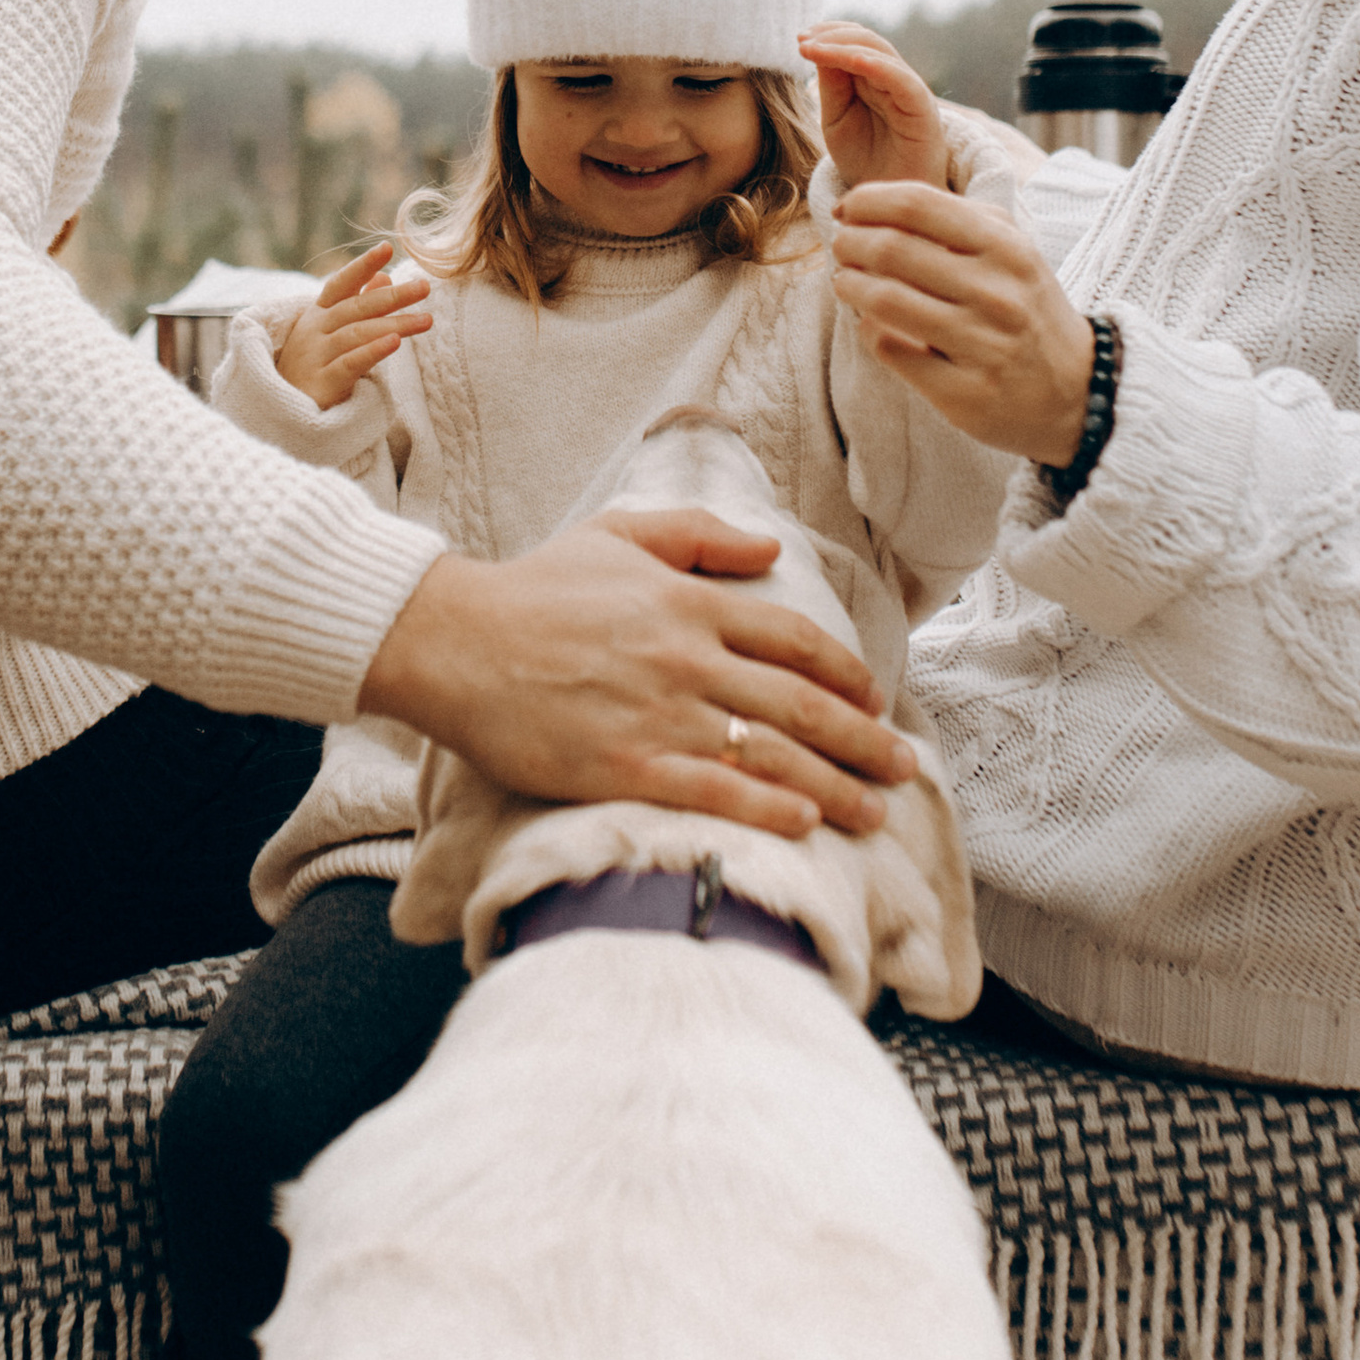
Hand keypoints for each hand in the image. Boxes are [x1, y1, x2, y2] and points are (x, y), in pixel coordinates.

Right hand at [274, 245, 433, 412]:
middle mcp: (315, 330)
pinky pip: (351, 363)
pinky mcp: (322, 382)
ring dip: (395, 324)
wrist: (283, 413)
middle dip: (393, 296)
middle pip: (358, 307)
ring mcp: (316, 355)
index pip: (341, 283)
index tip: (387, 247)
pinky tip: (395, 342)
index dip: (362, 266)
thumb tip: (384, 276)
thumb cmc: (313, 367)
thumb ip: (357, 304)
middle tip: (424, 287)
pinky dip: (373, 351)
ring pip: (359, 333)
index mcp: (318, 314)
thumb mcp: (331, 333)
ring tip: (426, 320)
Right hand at [357, 507, 918, 840]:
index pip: (792, 639)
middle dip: (863, 739)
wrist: (455, 641)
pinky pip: (713, 792)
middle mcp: (686, 659)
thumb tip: (769, 547)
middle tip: (904, 768)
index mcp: (688, 603)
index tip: (876, 697)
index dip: (845, 671)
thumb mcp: (618, 535)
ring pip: (769, 753)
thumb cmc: (534, 589)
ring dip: (834, 784)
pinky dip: (766, 808)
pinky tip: (805, 824)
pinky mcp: (624, 767)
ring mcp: (658, 716)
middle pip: (799, 704)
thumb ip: (699, 538)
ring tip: (874, 811)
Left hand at [798, 19, 949, 195]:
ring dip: (843, 46)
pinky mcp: (921, 108)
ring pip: (881, 53)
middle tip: (801, 39)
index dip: (829, 35)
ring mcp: (910, 92)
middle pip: (868, 41)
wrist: (890, 207)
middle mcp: (895, 80)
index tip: (800, 38)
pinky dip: (874, 64)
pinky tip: (848, 61)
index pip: (856, 43)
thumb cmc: (866, 163)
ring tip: (812, 48)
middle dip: (832, 35)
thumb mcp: (837, 121)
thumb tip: (817, 47)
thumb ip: (832, 86)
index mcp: (876, 81)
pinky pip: (900, 79)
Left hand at [829, 178, 1095, 460]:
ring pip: (883, 302)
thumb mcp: (1012, 250)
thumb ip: (956, 218)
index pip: (919, 204)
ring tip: (845, 281)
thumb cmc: (1027, 307)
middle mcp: (998, 295)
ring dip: (849, 285)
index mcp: (1008, 249)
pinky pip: (891, 352)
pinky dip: (869, 332)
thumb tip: (875, 202)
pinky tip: (871, 324)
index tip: (848, 209)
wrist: (1078, 390)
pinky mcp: (964, 394)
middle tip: (841, 246)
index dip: (868, 201)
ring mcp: (982, 347)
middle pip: (891, 250)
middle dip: (850, 243)